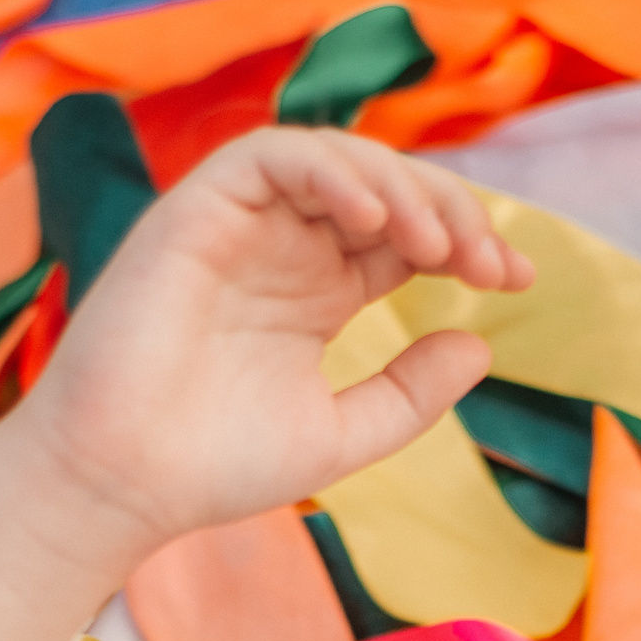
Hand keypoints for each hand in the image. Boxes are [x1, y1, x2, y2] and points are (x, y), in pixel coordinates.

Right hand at [5, 126, 532, 555]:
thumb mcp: (344, 433)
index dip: (469, 240)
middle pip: (386, 189)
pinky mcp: (196, 213)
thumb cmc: (216, 466)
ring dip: (400, 186)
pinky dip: (329, 170)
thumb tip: (481, 345)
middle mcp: (285, 249)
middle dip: (451, 212)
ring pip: (337, 159)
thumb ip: (412, 393)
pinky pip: (271, 156)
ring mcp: (242, 227)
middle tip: (488, 262)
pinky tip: (372, 217)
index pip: (407, 235)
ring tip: (435, 242)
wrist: (124, 484)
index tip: (516, 280)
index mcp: (319, 292)